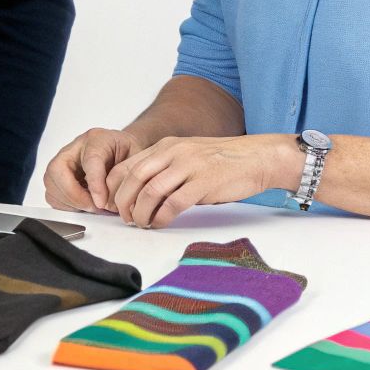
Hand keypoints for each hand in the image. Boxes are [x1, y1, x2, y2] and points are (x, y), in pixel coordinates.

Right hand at [42, 127, 141, 212]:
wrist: (122, 150)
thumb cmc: (127, 153)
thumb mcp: (135, 160)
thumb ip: (124, 177)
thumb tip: (109, 201)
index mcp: (97, 139)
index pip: (90, 160)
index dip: (94, 184)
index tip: (101, 202)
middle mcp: (75, 148)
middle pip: (58, 169)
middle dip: (74, 194)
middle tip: (93, 206)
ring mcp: (63, 161)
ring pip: (51, 183)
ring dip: (70, 202)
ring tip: (92, 207)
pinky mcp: (57, 177)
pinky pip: (52, 195)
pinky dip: (66, 206)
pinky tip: (84, 206)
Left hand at [106, 134, 298, 228]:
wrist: (256, 157)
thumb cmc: (222, 161)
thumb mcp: (187, 156)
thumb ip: (164, 168)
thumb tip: (138, 192)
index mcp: (166, 145)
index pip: (128, 165)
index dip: (114, 187)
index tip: (113, 205)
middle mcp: (173, 152)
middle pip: (134, 179)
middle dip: (123, 203)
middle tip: (125, 218)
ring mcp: (189, 166)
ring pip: (150, 192)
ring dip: (141, 213)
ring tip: (142, 223)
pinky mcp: (203, 183)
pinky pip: (173, 204)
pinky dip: (161, 218)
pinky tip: (160, 223)